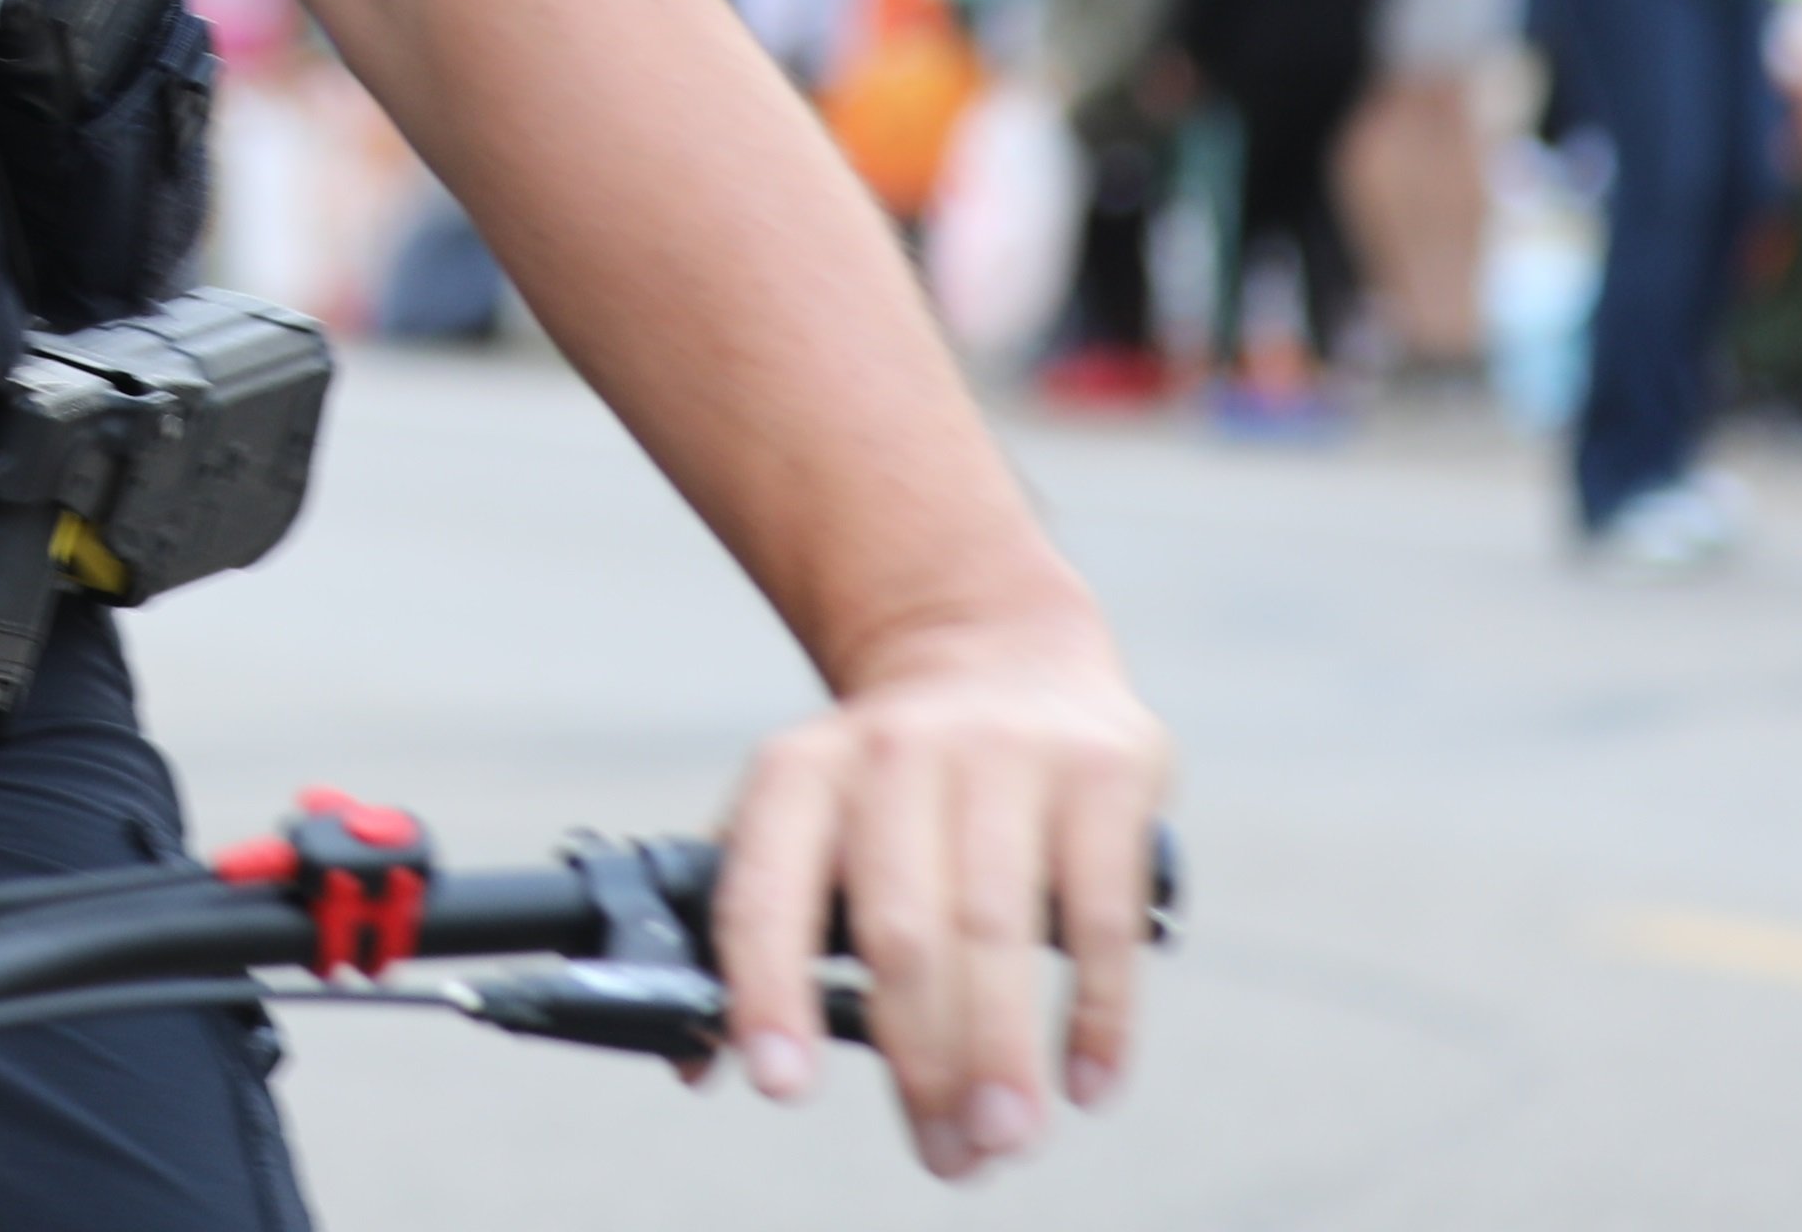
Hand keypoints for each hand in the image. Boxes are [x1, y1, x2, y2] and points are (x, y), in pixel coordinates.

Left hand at [708, 616, 1172, 1180]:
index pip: (765, 890)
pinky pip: (1101, 916)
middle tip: (950, 1159)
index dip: (766, 988)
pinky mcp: (1103, 772)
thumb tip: (698, 1065)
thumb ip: (752, 932)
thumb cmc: (884, 780)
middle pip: (899, 933)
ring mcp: (1004, 755)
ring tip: (1004, 1141)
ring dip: (1001, 1055)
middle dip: (920, 1063)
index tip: (779, 1084)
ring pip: (997, 931)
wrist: (997, 642)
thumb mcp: (801, 818)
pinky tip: (1086, 1087)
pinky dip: (1096, 1016)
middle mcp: (893, 755)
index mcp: (800, 774)